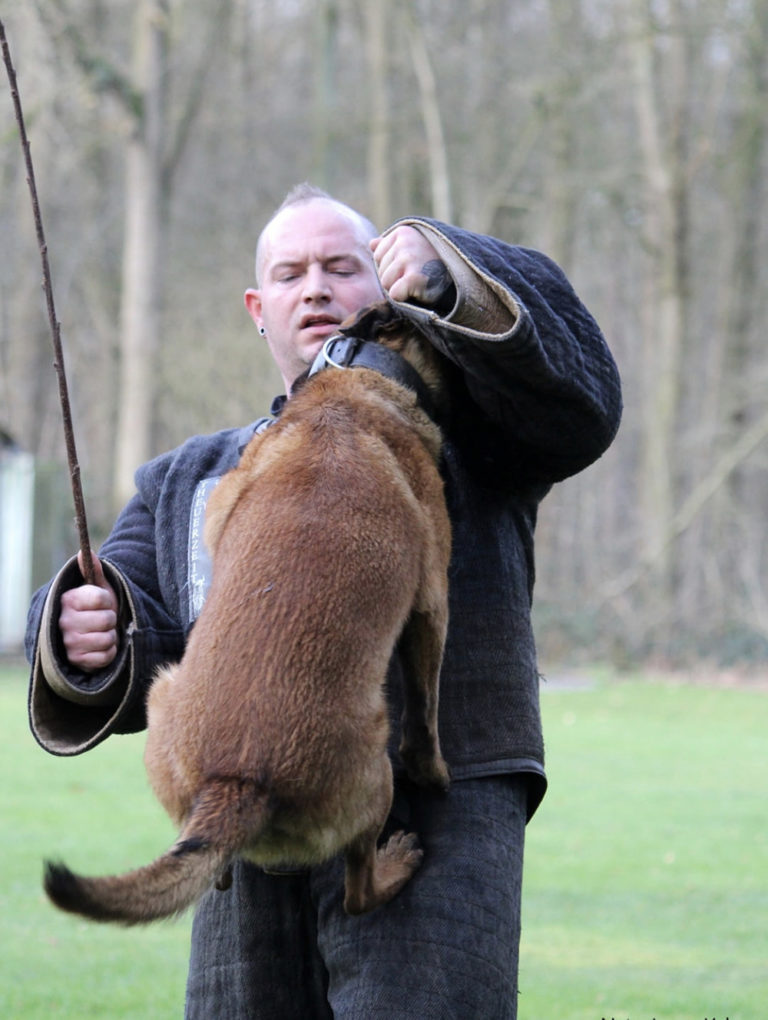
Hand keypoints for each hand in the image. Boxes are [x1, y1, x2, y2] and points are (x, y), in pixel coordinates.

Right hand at [58, 552, 118, 671]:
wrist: (87, 635)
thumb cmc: (94, 609)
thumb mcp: (96, 588)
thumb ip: (93, 570)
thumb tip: (85, 552)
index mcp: (68, 600)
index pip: (101, 598)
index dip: (108, 600)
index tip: (103, 602)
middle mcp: (64, 621)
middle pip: (106, 619)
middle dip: (111, 619)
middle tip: (104, 620)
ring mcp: (69, 642)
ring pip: (107, 638)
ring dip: (111, 636)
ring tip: (102, 632)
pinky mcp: (76, 660)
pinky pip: (106, 656)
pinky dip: (110, 652)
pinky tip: (101, 647)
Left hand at [370, 226, 451, 305]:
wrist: (460, 274)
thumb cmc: (433, 262)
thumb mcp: (412, 247)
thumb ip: (390, 245)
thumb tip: (372, 243)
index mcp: (401, 232)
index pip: (378, 256)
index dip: (392, 266)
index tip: (412, 265)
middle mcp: (404, 242)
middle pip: (381, 271)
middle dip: (395, 278)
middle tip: (417, 275)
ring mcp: (408, 258)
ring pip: (385, 283)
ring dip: (399, 288)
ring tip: (418, 282)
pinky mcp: (414, 276)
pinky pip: (394, 294)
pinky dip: (404, 297)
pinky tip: (418, 291)